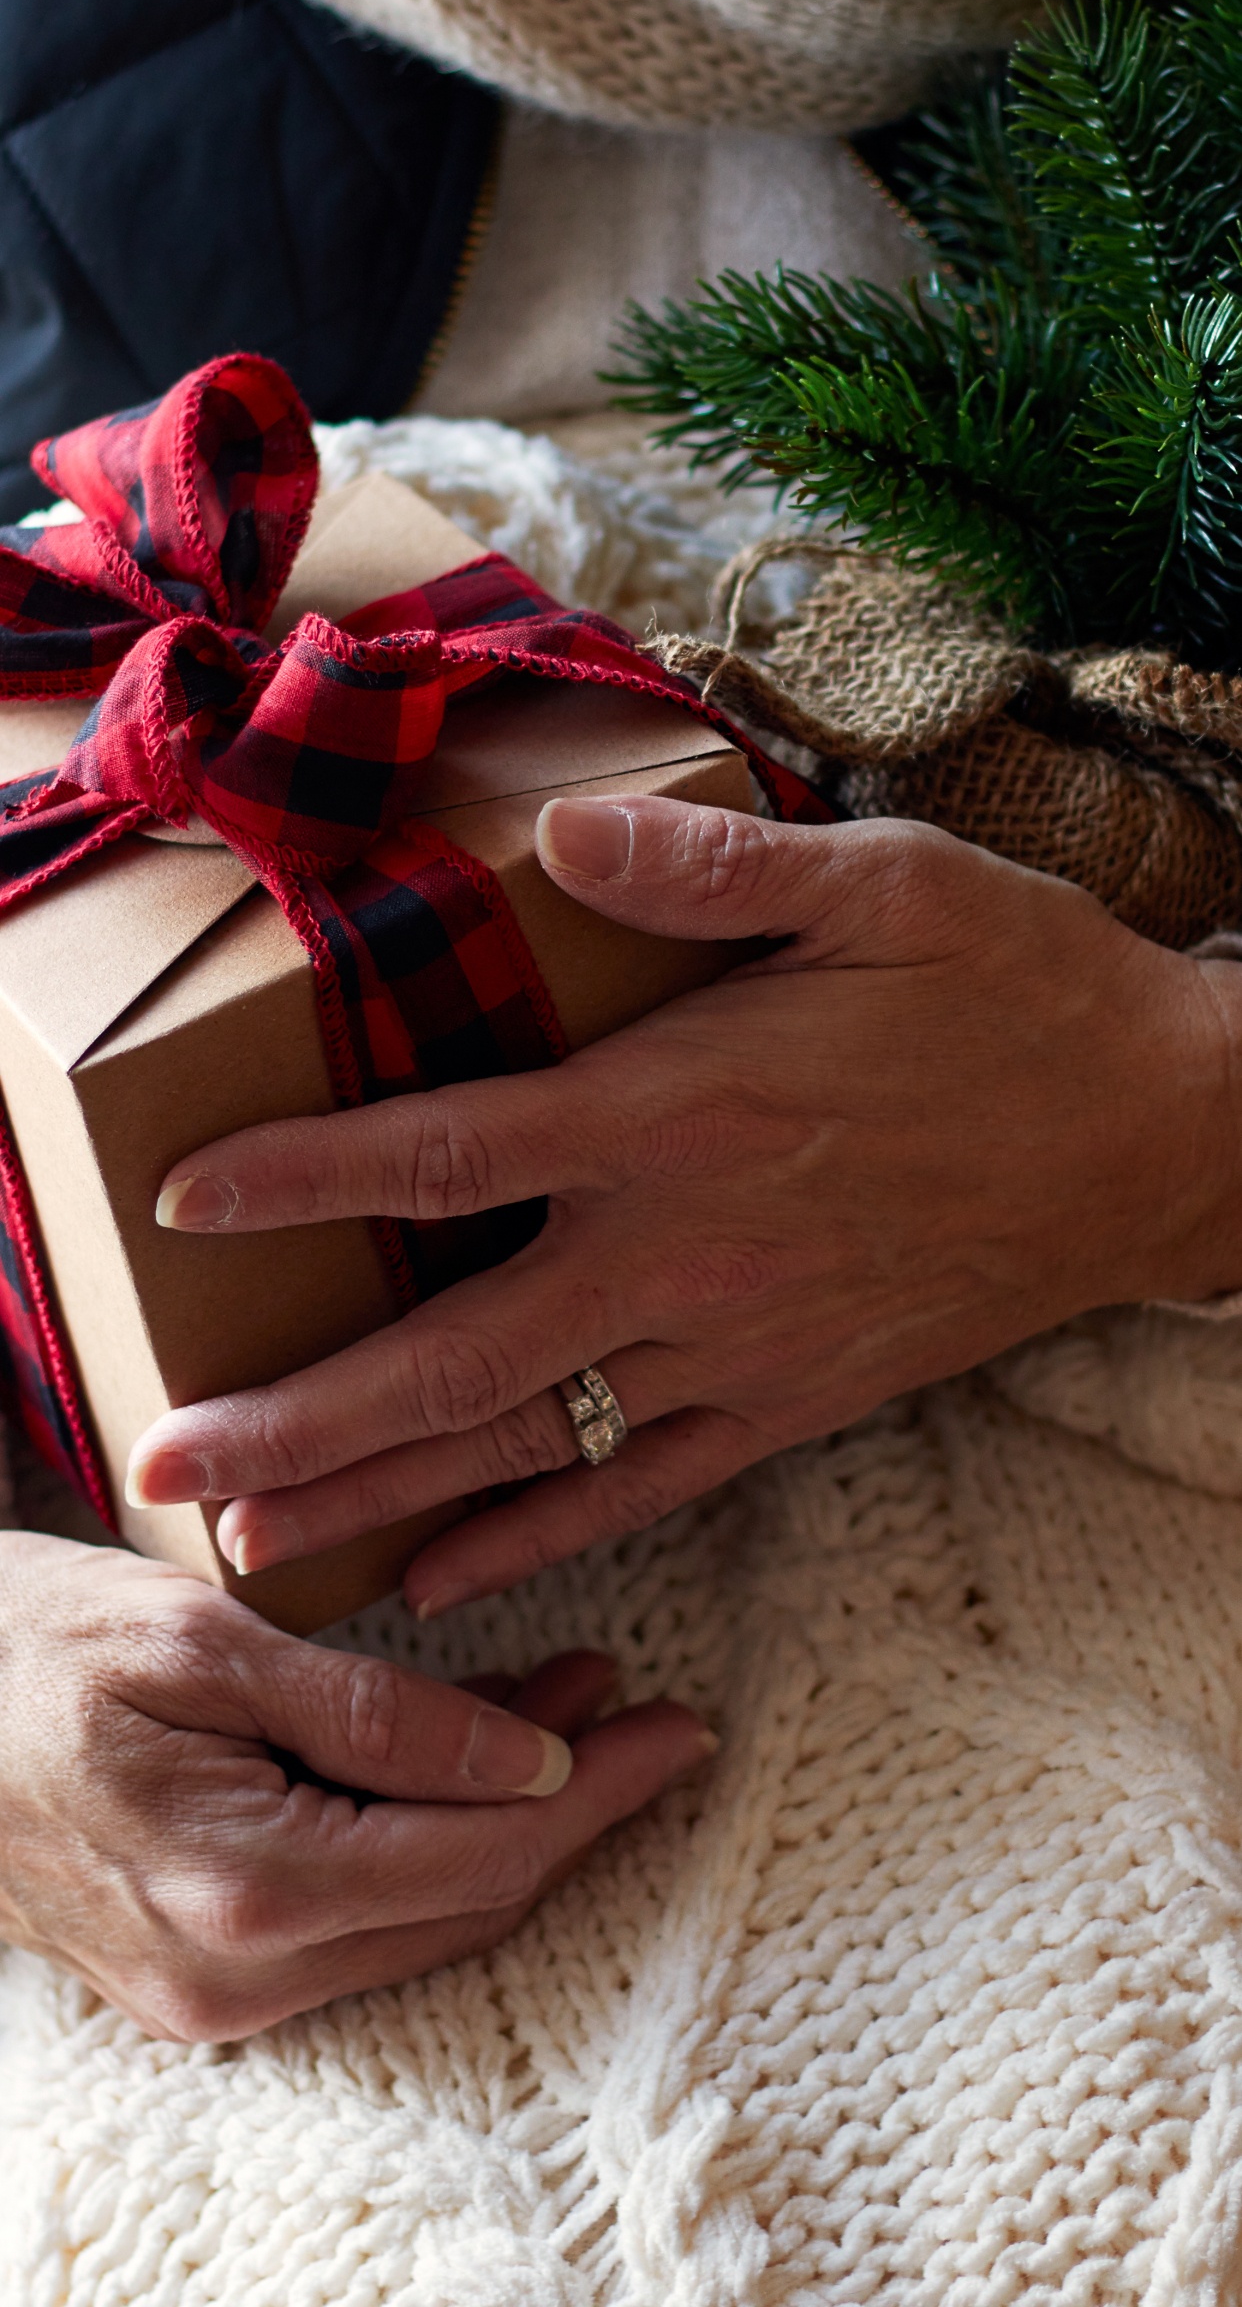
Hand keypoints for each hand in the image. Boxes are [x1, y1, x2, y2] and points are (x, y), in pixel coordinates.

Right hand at [0, 1530, 709, 2038]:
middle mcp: (240, 1976)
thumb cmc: (28, 1648)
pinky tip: (466, 1763)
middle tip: (643, 1710)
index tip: (672, 1724)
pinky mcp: (202, 1979)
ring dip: (509, 1818)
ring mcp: (216, 1995)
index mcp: (247, 1887)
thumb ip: (373, 1714)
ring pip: (421, 1915)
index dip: (593, 1788)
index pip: (482, 1852)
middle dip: (573, 1804)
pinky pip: (359, 1920)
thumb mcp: (200, 1639)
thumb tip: (530, 1762)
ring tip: (572, 1708)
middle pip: (468, 1899)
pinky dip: (430, 1843)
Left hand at [129, 798, 1241, 1614]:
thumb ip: (715, 874)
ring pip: (533, 1442)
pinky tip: (450, 1574)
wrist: (1165, 1142)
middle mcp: (692, 1250)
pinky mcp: (797, 1400)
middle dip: (302, 1419)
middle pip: (459, 1353)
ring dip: (383, 1501)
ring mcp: (743, 1344)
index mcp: (688, 1112)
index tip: (185, 1203)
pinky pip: (648, 1488)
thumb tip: (565, 842)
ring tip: (255, 1553)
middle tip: (168, 1469)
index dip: (309, 1176)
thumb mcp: (890, 885)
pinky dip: (541, 1535)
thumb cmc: (1025, 994)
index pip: (456, 1152)